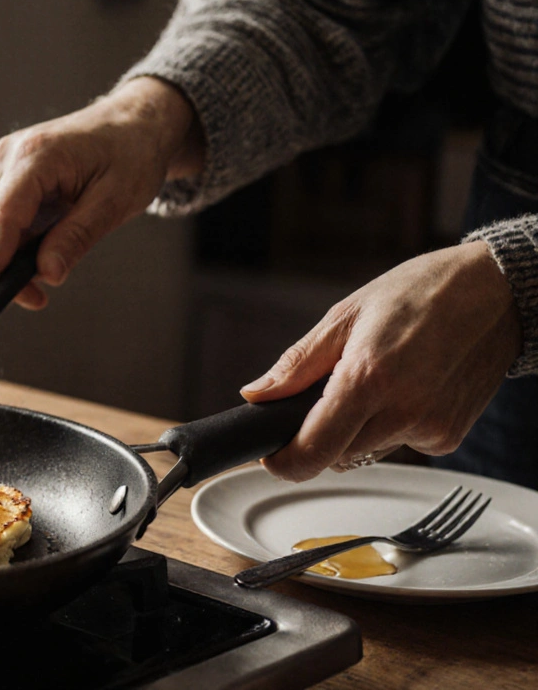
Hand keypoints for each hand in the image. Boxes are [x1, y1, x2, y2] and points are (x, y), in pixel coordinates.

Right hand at [0, 77, 203, 308]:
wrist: (133, 122)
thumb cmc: (131, 153)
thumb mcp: (115, 201)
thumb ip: (77, 237)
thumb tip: (47, 274)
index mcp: (34, 156)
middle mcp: (7, 155)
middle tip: (37, 298)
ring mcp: (1, 161)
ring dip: (6, 259)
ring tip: (47, 272)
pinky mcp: (3, 172)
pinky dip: (10, 242)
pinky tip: (42, 247)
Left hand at [241, 242, 522, 480]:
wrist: (498, 293)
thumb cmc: (423, 293)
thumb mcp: (346, 315)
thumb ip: (297, 365)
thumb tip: (256, 395)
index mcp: (368, 378)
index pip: (312, 450)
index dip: (282, 462)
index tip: (269, 456)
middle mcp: (402, 411)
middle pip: (335, 455)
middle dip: (318, 435)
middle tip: (326, 396)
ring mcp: (429, 429)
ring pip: (364, 453)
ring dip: (354, 431)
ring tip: (375, 381)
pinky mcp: (448, 438)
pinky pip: (398, 446)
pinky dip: (388, 427)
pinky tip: (405, 389)